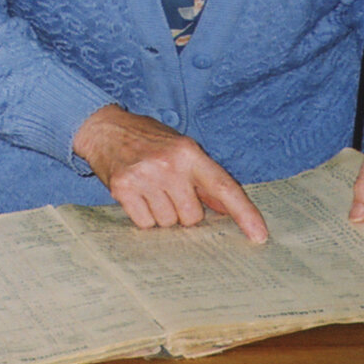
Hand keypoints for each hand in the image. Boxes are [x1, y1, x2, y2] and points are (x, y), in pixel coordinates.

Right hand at [72, 106, 267, 241]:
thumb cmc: (148, 139)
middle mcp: (169, 164)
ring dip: (162, 214)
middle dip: (184, 212)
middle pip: (193, 217)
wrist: (104, 128)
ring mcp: (145, 176)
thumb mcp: (181, 149)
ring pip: (168, 223)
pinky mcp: (123, 188)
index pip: (224, 187)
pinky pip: (145, 223)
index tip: (259, 236)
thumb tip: (226, 210)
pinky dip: (143, 216)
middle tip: (170, 191)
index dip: (245, 213)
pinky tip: (138, 196)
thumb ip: (204, 178)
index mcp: (190, 152)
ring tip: (152, 190)